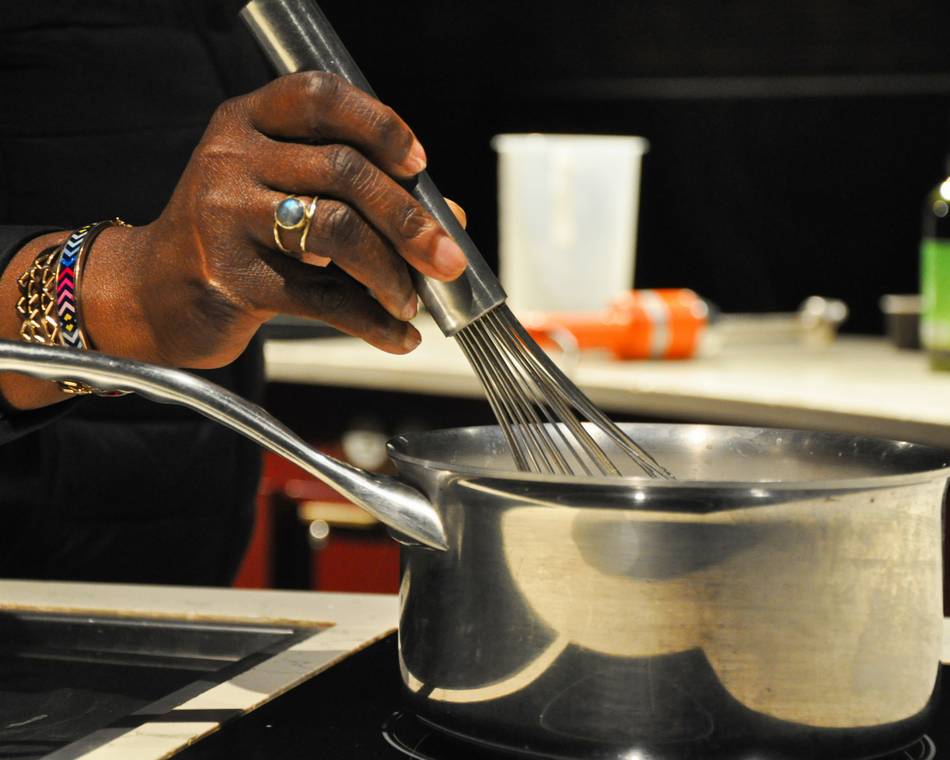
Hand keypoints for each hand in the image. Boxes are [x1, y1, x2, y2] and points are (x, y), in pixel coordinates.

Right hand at [85, 71, 467, 368]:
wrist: (154, 292)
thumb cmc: (234, 237)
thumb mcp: (287, 194)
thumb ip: (361, 196)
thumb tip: (448, 218)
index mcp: (249, 121)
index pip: (322, 97)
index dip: (380, 125)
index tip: (419, 165)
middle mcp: (233, 156)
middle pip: (345, 172)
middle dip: (409, 220)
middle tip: (446, 258)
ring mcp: (225, 214)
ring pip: (337, 231)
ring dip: (391, 273)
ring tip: (412, 301)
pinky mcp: (231, 276)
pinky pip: (321, 297)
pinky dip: (371, 321)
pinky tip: (397, 335)